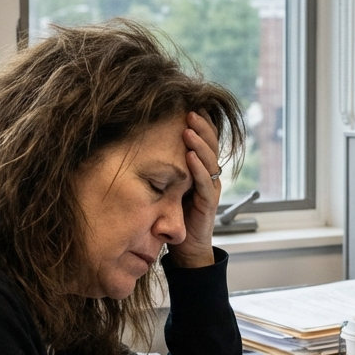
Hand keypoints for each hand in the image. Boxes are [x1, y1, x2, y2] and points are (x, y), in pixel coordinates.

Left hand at [167, 111, 222, 268]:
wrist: (185, 249)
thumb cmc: (174, 215)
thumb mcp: (167, 185)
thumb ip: (164, 168)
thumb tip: (143, 144)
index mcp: (201, 170)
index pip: (204, 141)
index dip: (201, 124)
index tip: (189, 106)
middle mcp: (209, 176)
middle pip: (211, 146)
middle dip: (202, 127)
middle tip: (190, 111)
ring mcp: (210, 189)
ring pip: (210, 161)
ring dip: (199, 144)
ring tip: (188, 129)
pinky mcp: (208, 205)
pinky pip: (206, 183)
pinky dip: (198, 169)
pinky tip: (190, 157)